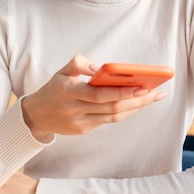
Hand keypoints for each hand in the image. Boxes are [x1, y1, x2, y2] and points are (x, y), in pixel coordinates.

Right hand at [21, 54, 165, 140]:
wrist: (37, 116)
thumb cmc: (54, 88)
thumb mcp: (62, 71)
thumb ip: (79, 63)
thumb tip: (101, 69)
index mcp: (69, 92)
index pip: (100, 95)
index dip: (123, 92)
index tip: (143, 85)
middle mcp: (75, 110)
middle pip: (112, 107)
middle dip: (137, 100)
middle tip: (157, 92)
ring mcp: (80, 123)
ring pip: (114, 117)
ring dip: (135, 107)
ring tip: (153, 97)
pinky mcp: (84, 130)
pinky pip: (109, 121)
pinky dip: (125, 112)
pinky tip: (138, 103)